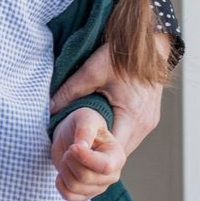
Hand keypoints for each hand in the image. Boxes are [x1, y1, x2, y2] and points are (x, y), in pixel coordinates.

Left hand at [48, 40, 165, 157]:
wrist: (148, 44)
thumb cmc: (121, 56)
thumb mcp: (91, 71)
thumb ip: (69, 91)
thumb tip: (49, 108)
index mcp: (132, 116)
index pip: (113, 152)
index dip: (93, 156)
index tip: (74, 151)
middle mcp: (144, 125)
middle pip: (120, 154)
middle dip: (98, 156)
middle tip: (75, 154)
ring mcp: (149, 123)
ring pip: (126, 147)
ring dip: (107, 149)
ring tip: (84, 147)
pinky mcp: (149, 119)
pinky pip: (130, 137)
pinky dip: (115, 139)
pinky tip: (99, 135)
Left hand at [51, 106, 126, 200]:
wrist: (72, 135)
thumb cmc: (83, 124)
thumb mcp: (85, 118)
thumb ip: (85, 129)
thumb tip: (82, 147)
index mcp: (116, 156)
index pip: (105, 166)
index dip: (85, 158)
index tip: (73, 146)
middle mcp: (111, 175)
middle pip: (86, 177)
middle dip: (70, 160)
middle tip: (69, 149)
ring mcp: (98, 187)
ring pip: (75, 187)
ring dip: (64, 169)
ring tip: (67, 157)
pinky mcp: (84, 194)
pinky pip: (69, 196)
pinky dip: (60, 183)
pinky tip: (63, 171)